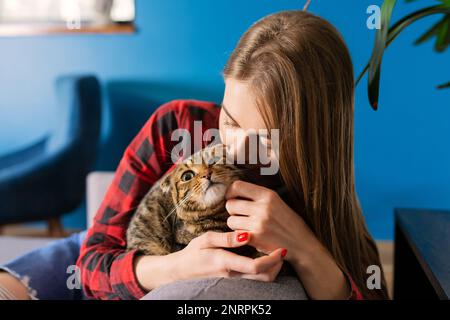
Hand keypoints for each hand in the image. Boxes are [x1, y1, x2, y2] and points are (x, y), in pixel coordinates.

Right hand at [169, 231, 284, 282]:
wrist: (181, 270)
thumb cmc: (193, 253)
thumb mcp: (206, 240)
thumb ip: (226, 238)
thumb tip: (245, 235)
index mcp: (226, 262)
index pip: (255, 266)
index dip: (272, 259)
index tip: (281, 248)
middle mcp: (233, 274)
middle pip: (264, 277)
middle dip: (277, 265)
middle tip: (282, 250)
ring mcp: (235, 278)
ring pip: (262, 280)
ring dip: (273, 268)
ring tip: (275, 253)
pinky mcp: (235, 277)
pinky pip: (255, 277)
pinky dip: (265, 268)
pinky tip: (264, 256)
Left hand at [225, 180, 311, 261]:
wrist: (302, 245)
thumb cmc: (289, 223)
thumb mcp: (277, 202)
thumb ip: (258, 196)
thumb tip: (234, 191)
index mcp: (268, 195)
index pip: (237, 186)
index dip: (230, 193)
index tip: (232, 198)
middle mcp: (263, 207)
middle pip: (230, 204)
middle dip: (232, 211)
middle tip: (241, 215)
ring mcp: (259, 223)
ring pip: (231, 220)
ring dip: (235, 224)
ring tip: (247, 227)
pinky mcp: (256, 238)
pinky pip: (235, 234)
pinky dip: (239, 236)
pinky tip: (249, 236)